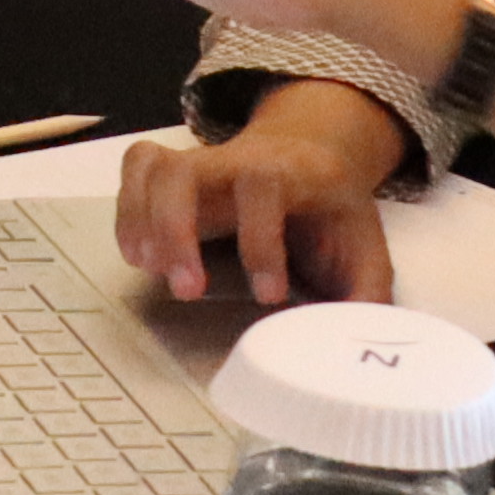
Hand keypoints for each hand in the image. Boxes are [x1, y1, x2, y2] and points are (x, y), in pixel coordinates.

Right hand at [115, 85, 406, 309]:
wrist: (311, 155)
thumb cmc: (332, 211)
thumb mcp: (366, 245)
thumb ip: (367, 291)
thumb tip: (354, 339)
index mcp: (295, 173)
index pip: (264, 186)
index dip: (260, 241)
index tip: (268, 295)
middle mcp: (239, 159)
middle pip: (188, 172)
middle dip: (177, 231)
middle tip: (187, 290)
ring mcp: (202, 160)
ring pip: (154, 170)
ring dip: (142, 223)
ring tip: (153, 272)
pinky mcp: (175, 168)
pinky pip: (136, 169)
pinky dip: (127, 210)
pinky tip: (138, 254)